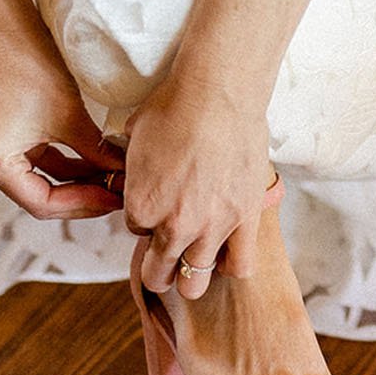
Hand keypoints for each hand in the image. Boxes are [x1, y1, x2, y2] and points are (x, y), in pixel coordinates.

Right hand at [0, 23, 123, 220]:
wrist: (6, 28)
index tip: (115, 198)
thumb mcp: (71, 117)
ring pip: (39, 180)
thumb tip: (122, 177)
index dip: (83, 204)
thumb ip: (97, 154)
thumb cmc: (32, 66)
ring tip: (110, 179)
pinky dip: (62, 164)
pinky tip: (93, 165)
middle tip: (116, 194)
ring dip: (74, 180)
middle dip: (81, 195)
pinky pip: (33, 162)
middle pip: (39, 197)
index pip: (43, 203)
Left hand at [123, 73, 273, 300]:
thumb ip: (132, 168)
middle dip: (158, 265)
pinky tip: (227, 251)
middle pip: (158, 272)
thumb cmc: (174, 106)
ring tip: (194, 261)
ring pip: (195, 282)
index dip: (145, 217)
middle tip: (164, 254)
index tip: (156, 203)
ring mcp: (211, 227)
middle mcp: (173, 225)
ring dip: (190, 274)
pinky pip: (240, 266)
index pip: (134, 231)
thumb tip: (130, 169)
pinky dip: (231, 265)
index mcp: (140, 206)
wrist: (218, 92)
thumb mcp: (135, 138)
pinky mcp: (246, 220)